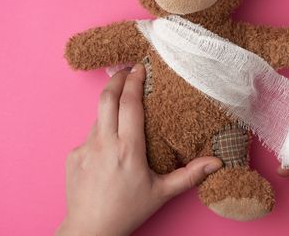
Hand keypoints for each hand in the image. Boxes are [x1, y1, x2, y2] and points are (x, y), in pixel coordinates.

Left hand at [56, 64, 222, 235]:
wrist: (90, 229)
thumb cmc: (127, 210)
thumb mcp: (162, 193)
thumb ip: (189, 175)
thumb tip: (216, 163)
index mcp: (128, 149)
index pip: (129, 103)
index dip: (134, 82)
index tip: (140, 68)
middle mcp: (103, 143)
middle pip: (106, 98)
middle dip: (117, 79)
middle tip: (127, 70)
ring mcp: (84, 148)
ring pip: (98, 116)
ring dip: (109, 106)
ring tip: (122, 104)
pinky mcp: (73, 155)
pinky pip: (89, 135)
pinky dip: (101, 131)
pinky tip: (109, 144)